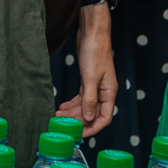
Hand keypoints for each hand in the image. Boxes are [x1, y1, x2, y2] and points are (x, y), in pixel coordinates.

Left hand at [57, 6, 117, 133]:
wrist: (92, 33)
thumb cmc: (95, 52)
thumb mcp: (90, 78)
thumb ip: (89, 99)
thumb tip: (89, 118)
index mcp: (109, 93)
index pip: (104, 118)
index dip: (93, 128)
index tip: (80, 134)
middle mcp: (104, 92)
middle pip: (92, 113)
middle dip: (78, 120)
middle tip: (63, 125)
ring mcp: (96, 86)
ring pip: (85, 106)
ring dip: (73, 112)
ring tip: (58, 116)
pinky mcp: (88, 80)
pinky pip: (81, 97)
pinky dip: (72, 103)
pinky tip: (62, 107)